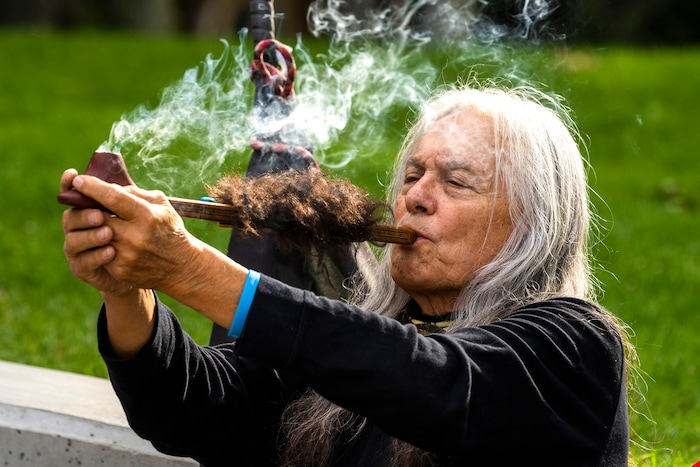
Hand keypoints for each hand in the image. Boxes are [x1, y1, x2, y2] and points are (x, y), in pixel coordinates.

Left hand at [61, 169, 248, 331]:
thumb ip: (135, 194)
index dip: (93, 188)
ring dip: (95, 227)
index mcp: (147, 216)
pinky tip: (111, 242)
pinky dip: (103, 245)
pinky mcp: (121, 270)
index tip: (78, 180)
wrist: (180, 266)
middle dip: (88, 207)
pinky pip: (101, 252)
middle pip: (98, 217)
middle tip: (82, 200)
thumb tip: (109, 187)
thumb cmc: (169, 229)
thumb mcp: (161, 205)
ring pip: (97, 235)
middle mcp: (135, 236)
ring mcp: (127, 256)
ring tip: (100, 222)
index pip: (113, 198)